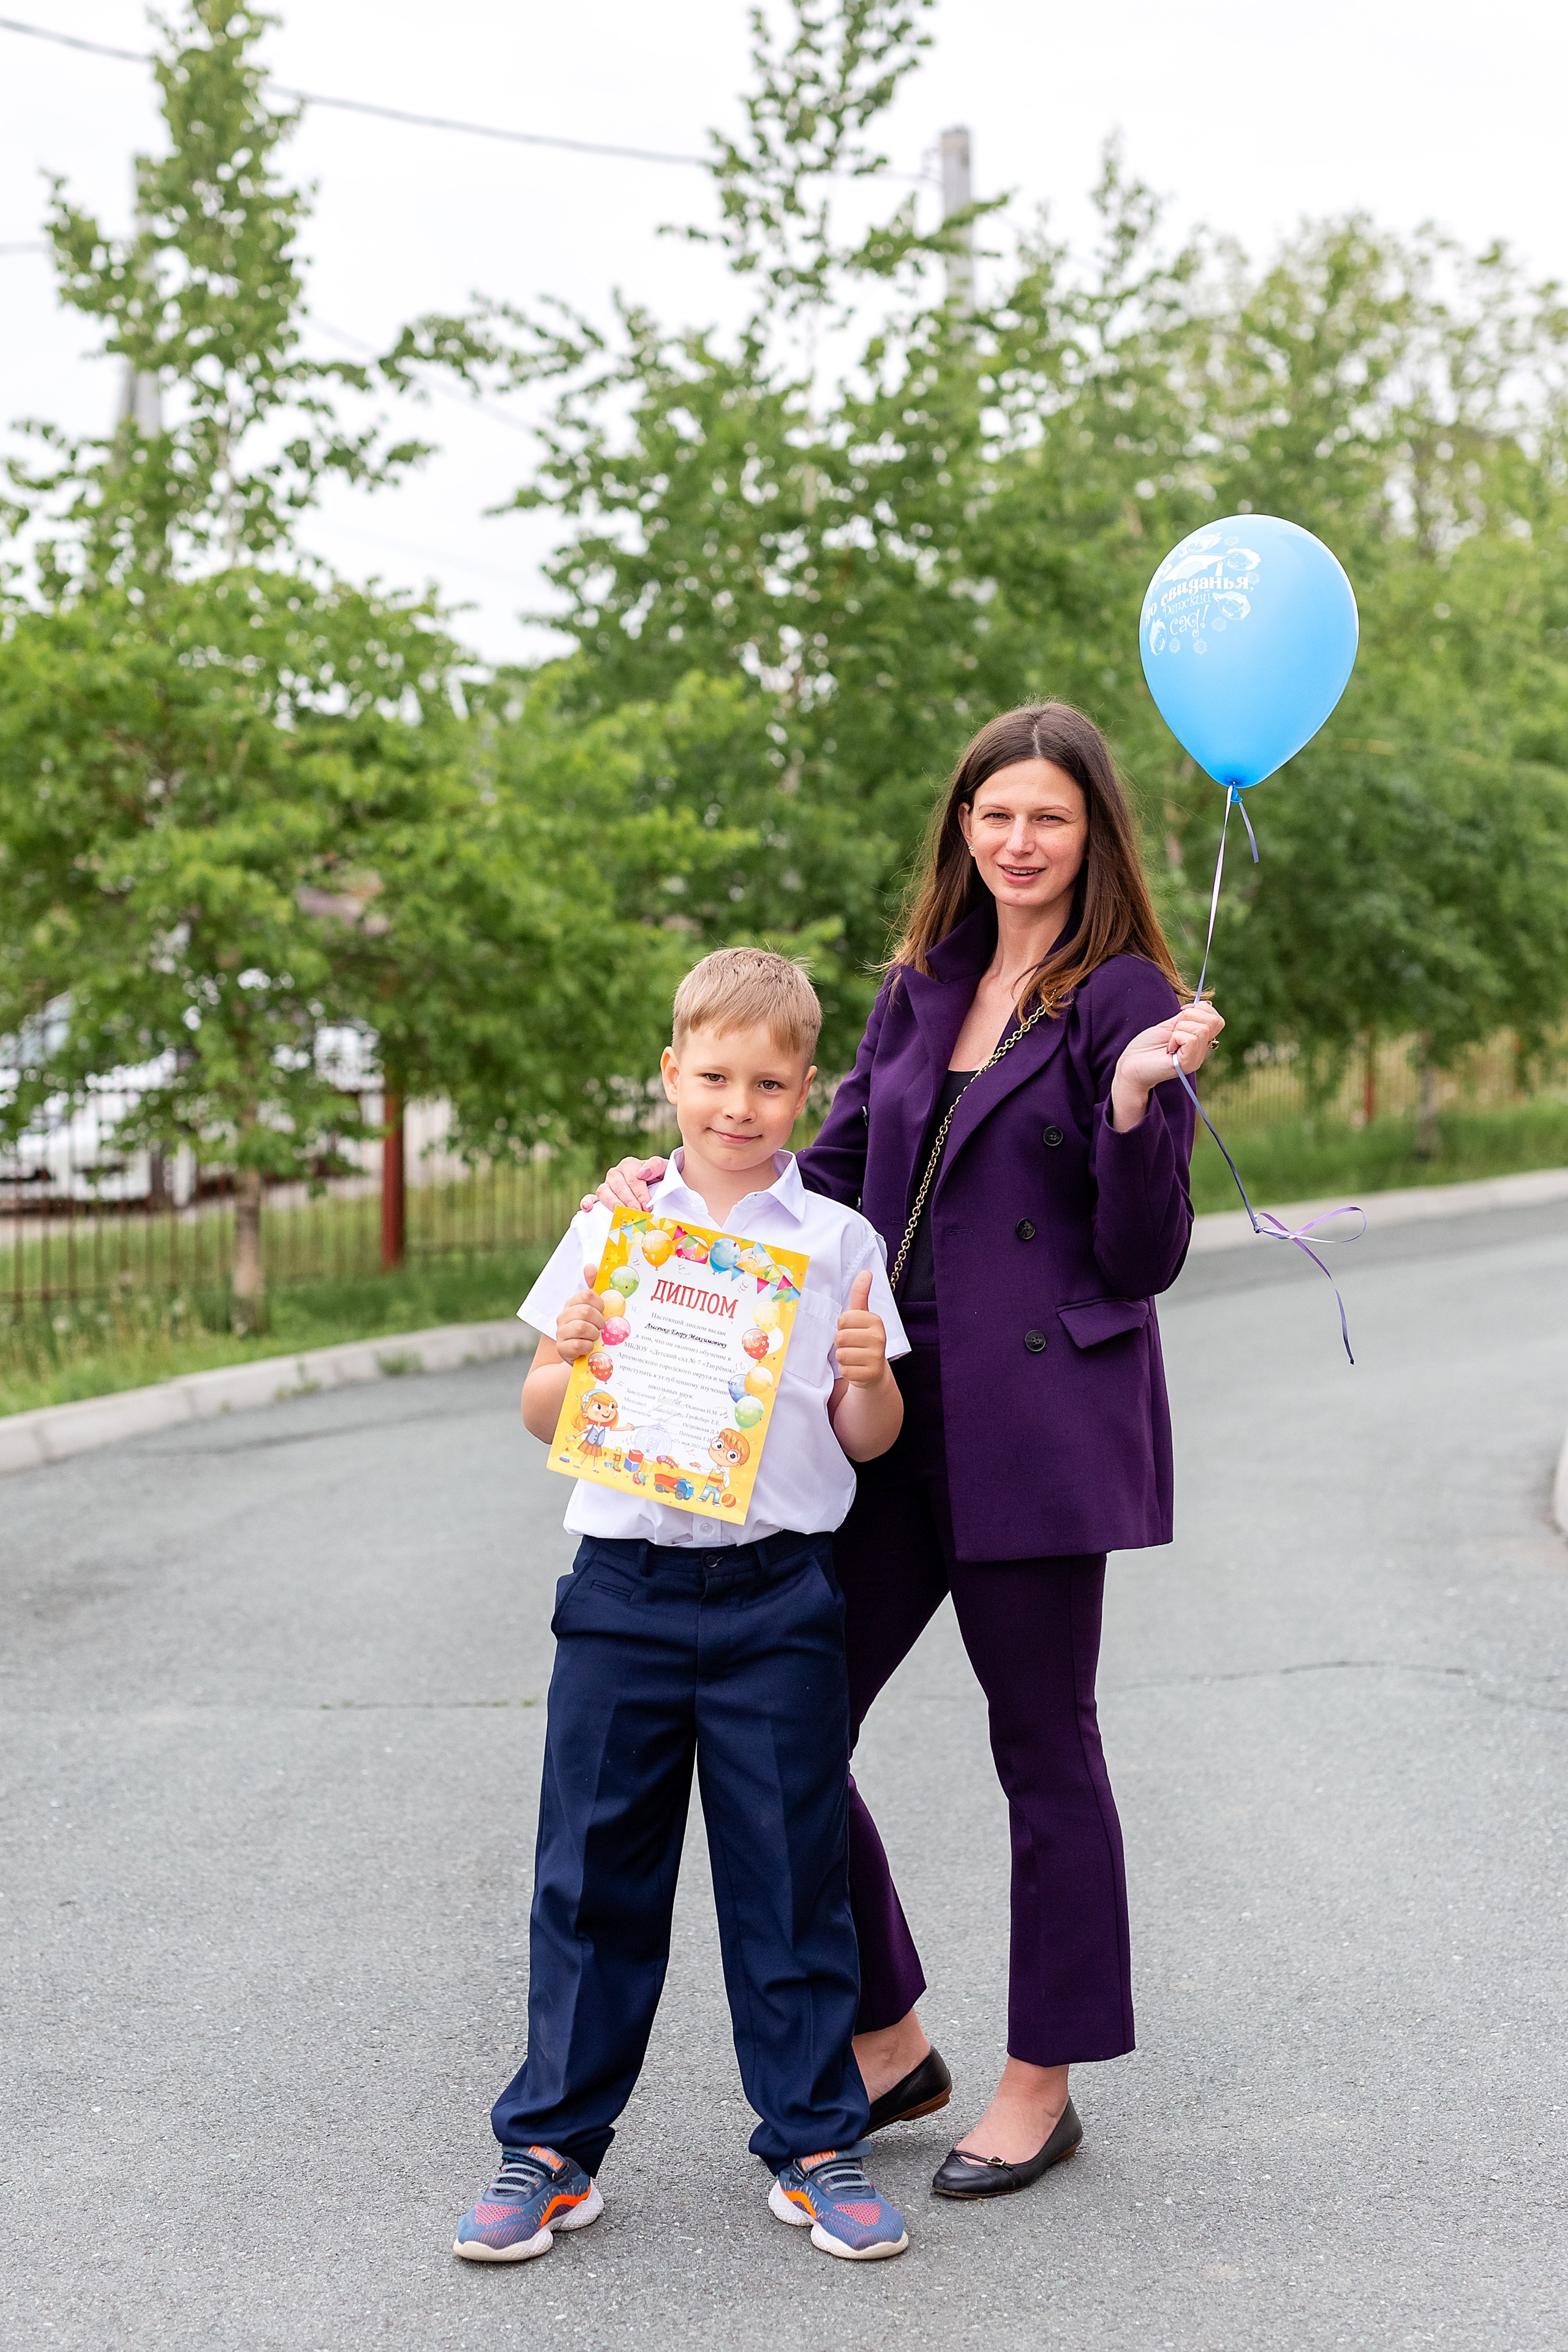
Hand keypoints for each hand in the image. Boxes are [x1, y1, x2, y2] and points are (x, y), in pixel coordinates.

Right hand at [555, 1284, 605, 1360]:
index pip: (587, 1295)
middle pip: (585, 1311)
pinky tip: (590, 1347)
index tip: (603, 1311)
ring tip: (596, 1337)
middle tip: (602, 1327)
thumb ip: (594, 1288)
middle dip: (599, 1321)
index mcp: (573, 1304)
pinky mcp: (562, 1348)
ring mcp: (561, 1332)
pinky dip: (588, 1346)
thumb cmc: (593, 1330)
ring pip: (581, 1327)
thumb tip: (589, 1266)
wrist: (583, 1356)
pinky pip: (578, 1345)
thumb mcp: (597, 1310)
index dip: (600, 1304)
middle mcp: (563, 1316)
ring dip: (594, 1333)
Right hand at [580, 1155, 667, 1214]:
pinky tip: (588, 1208)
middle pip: (620, 1188)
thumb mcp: (663, 1169)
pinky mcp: (601, 1196)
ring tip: (623, 1215)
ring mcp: (607, 1185)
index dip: (641, 1194)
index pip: (633, 1180)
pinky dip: (588, 1201)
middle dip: (630, 1202)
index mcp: (629, 1165)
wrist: (656, 1186)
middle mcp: (615, 1173)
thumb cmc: (659, 1178)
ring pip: (604, 1192)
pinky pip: (591, 1197)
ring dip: (614, 1204)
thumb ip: (656, 1165)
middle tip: (638, 1214)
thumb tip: (642, 1173)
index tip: (648, 1206)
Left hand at [835, 1270, 889, 1389]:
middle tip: (852, 1345)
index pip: (843, 1319)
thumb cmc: (863, 1338)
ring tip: (854, 1356)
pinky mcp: (871, 1374)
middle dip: (841, 1343)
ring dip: (843, 1357)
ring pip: (841, 1354)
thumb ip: (860, 1294)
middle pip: (840, 1337)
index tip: (853, 1330)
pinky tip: (856, 1368)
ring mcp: (877, 1357)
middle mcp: (879, 1337)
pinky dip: (847, 1370)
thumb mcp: (861, 1316)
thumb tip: (866, 1272)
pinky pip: (845, 1370)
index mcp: (876, 1320)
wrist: (874, 1370)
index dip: (842, 1326)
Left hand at [1111, 1001, 1224, 1129]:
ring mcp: (1196, 1059)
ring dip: (1180, 1028)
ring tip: (1169, 1041)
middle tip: (1174, 1030)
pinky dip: (1176, 1037)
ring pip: (1202, 1028)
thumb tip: (1206, 1004)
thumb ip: (1187, 1017)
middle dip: (1190, 1016)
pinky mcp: (1188, 1064)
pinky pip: (1192, 1038)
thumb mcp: (1169, 1026)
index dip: (1200, 1009)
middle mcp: (1201, 1052)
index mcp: (1199, 1042)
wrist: (1129, 1066)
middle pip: (1214, 1021)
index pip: (1217, 1020)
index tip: (1181, 1012)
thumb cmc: (1145, 1048)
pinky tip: (1168, 1048)